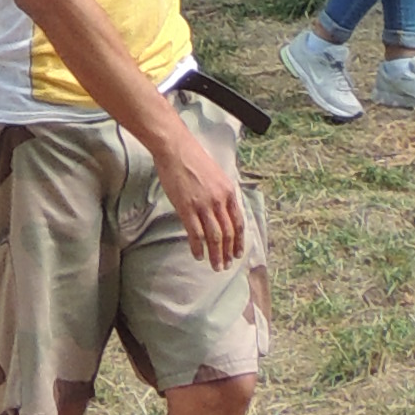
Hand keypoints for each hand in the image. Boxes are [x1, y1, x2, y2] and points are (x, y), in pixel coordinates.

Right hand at [153, 115, 249, 272]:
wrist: (175, 148)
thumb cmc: (192, 158)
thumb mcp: (215, 175)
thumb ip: (220, 193)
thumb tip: (221, 210)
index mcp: (228, 192)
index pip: (238, 222)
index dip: (239, 241)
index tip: (237, 253)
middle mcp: (219, 200)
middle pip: (228, 233)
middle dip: (227, 252)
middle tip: (226, 265)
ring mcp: (203, 204)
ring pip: (214, 237)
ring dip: (215, 254)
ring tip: (215, 266)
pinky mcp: (186, 207)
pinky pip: (195, 233)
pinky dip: (198, 247)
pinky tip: (198, 255)